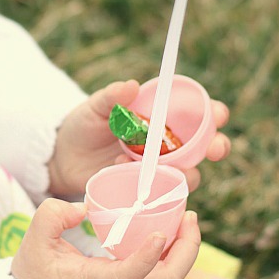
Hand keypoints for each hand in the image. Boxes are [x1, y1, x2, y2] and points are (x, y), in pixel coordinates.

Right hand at [11, 199, 200, 278]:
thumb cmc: (32, 277)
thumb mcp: (33, 240)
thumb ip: (53, 215)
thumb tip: (85, 207)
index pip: (130, 275)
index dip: (149, 256)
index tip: (161, 233)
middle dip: (187, 249)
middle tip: (190, 216)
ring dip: (183, 251)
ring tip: (186, 219)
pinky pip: (157, 274)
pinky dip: (170, 254)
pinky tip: (169, 231)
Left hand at [48, 80, 231, 195]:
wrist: (61, 157)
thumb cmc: (83, 125)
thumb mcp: (95, 107)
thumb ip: (112, 97)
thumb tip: (132, 86)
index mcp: (161, 118)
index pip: (198, 114)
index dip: (214, 114)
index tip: (218, 114)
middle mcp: (165, 145)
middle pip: (204, 147)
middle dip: (216, 147)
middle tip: (214, 149)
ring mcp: (156, 169)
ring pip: (188, 174)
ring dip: (186, 172)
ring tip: (161, 165)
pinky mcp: (143, 189)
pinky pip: (160, 192)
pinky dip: (152, 185)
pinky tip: (126, 170)